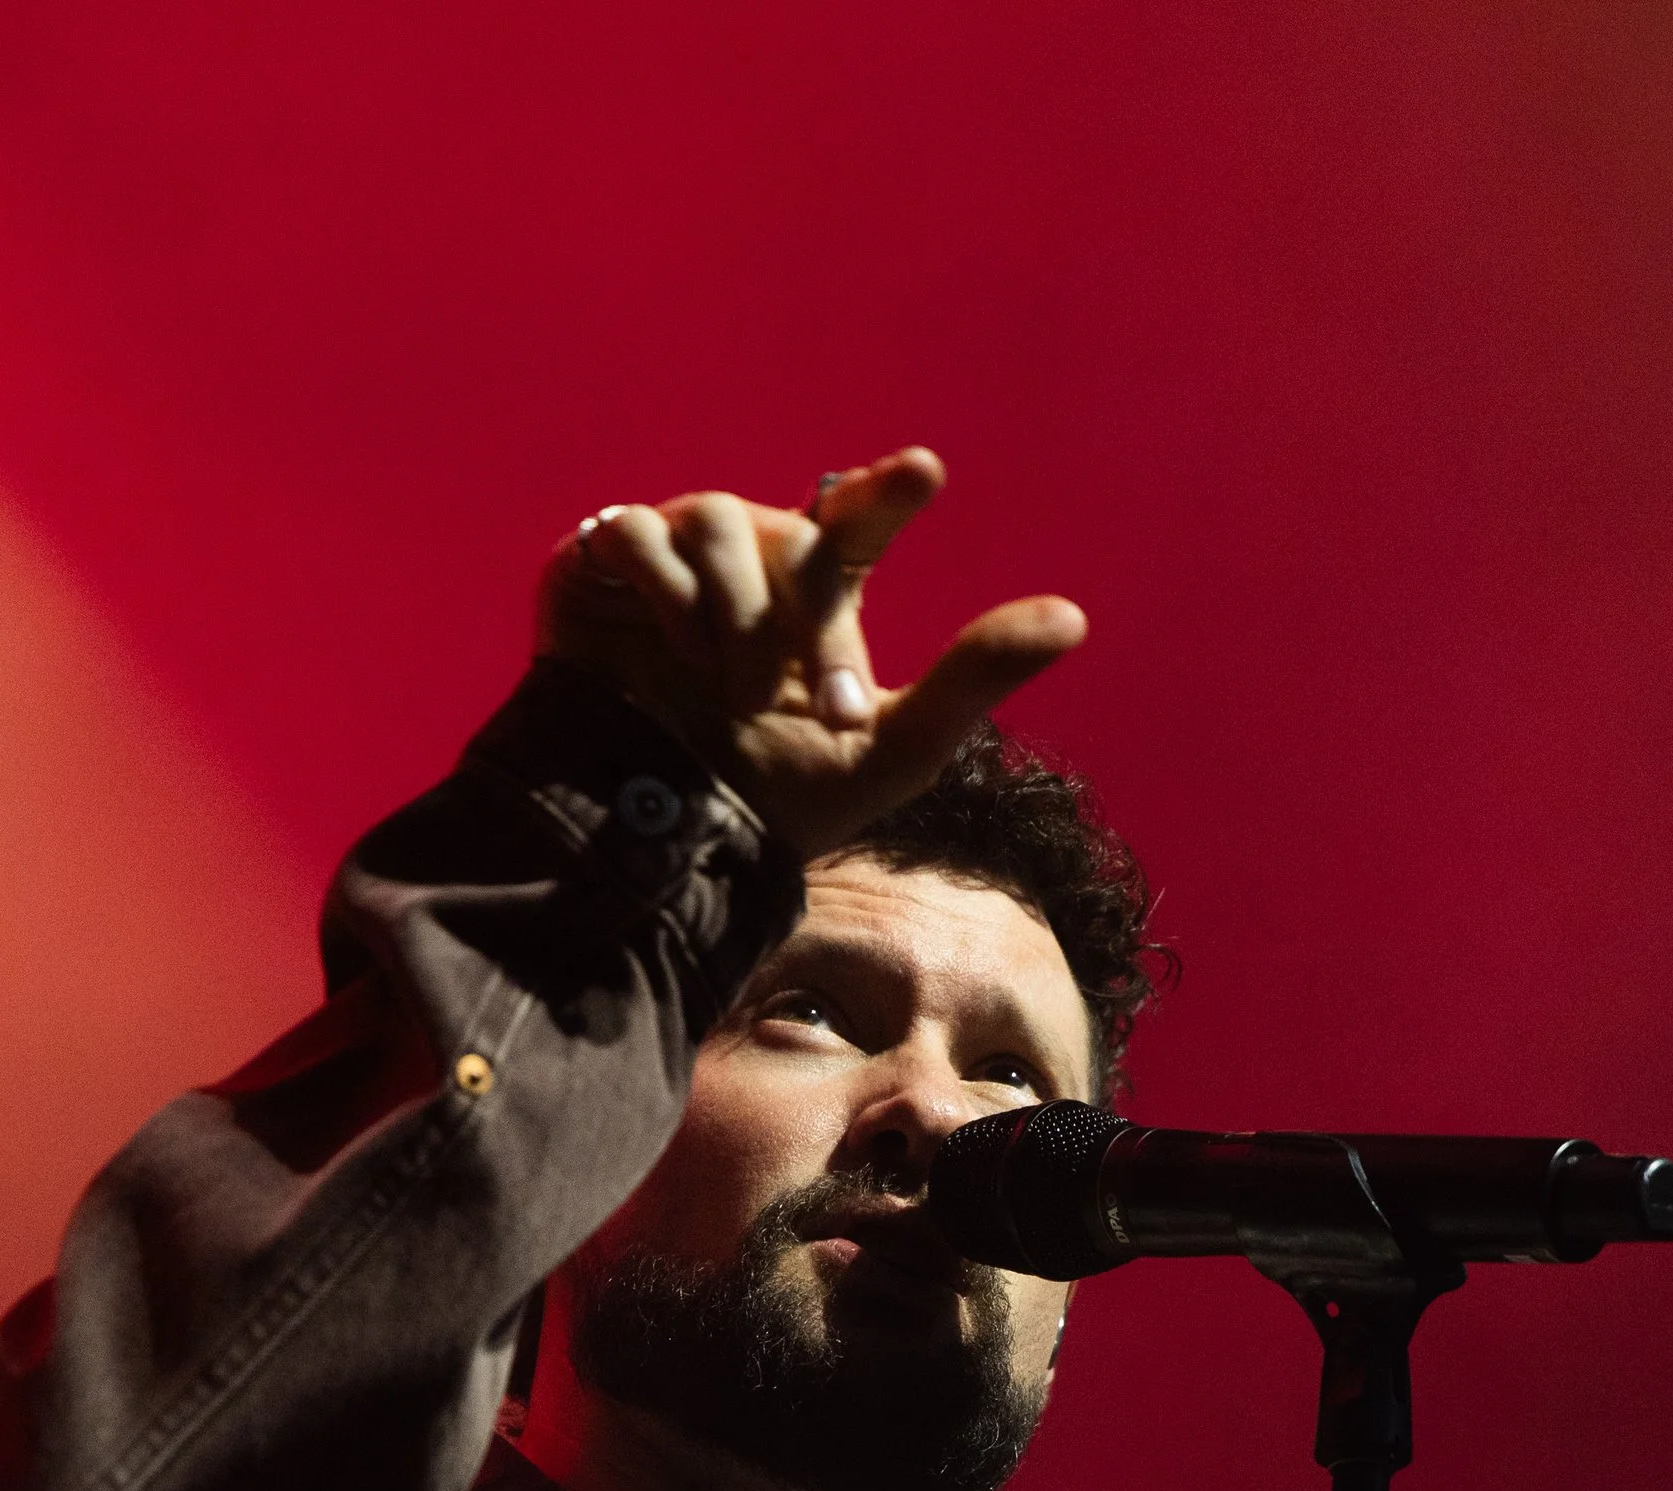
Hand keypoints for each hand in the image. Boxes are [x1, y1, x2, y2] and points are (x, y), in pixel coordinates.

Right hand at [536, 448, 1084, 858]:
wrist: (671, 837)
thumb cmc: (784, 794)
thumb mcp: (895, 746)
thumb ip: (976, 676)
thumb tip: (1075, 616)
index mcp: (818, 588)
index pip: (860, 518)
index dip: (888, 493)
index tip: (926, 472)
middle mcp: (752, 557)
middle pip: (796, 534)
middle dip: (816, 626)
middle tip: (833, 711)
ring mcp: (673, 553)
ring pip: (720, 522)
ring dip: (740, 619)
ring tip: (735, 696)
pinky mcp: (597, 561)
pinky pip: (639, 536)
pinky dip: (665, 600)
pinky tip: (668, 662)